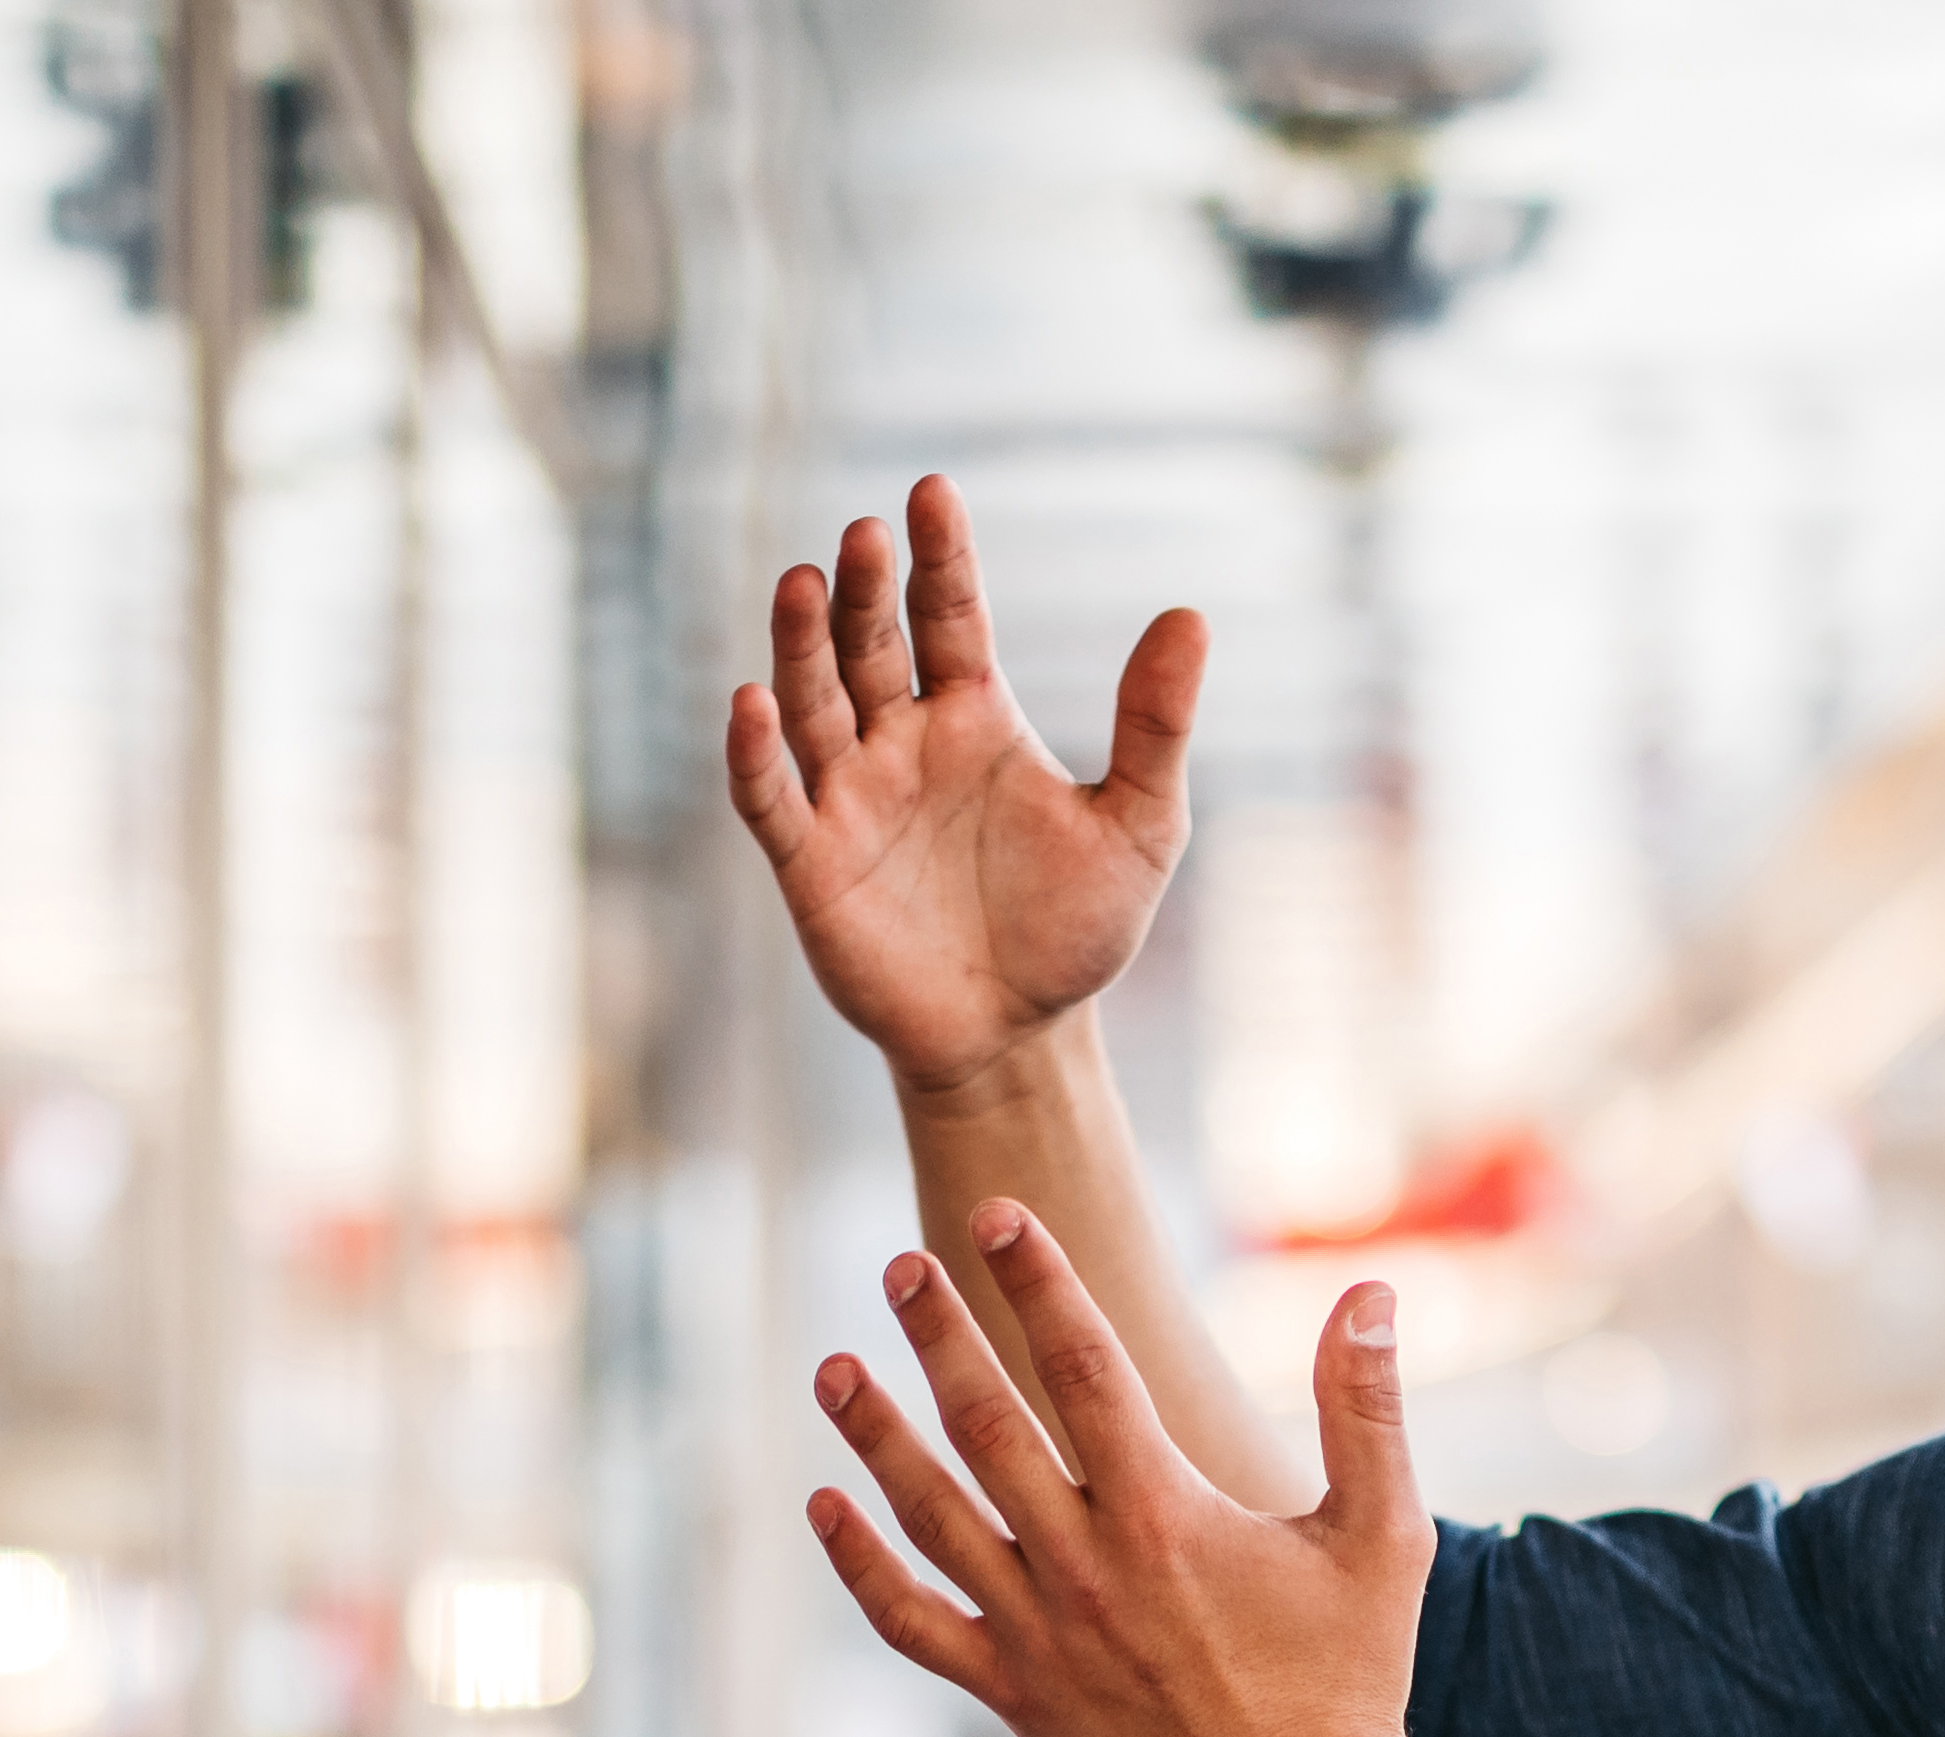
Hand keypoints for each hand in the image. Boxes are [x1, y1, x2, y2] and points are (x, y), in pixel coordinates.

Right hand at [724, 475, 1205, 1096]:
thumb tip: (1191, 615)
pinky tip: (753, 702)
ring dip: (800, 646)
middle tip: (861, 533)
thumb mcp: (1139, 825)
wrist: (1022, 1037)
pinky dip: (756, 754)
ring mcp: (850, 799)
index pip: (948, 614)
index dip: (938, 556)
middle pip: (868, 644)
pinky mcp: (812, 866)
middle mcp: (901, 741)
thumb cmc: (1077, 928)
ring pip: (811, 703)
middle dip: (861, 590)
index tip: (930, 491)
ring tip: (801, 583)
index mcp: (973, 715)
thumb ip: (1154, 726)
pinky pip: (772, 801)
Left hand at [805, 1202, 1430, 1736]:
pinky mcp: (1013, 1693)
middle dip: (938, 1336)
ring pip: (931, 1514)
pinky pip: (910, 1622)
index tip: (996, 1218)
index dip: (1036, 1281)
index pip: (1083, 1366)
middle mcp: (1086, 1565)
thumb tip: (1370, 1291)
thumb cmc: (1352, 1679)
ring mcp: (1037, 1633)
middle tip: (899, 1268)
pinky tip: (825, 1505)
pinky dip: (859, 1564)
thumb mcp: (1383, 1538)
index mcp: (1166, 1514)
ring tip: (833, 1368)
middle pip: (986, 1423)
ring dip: (876, 1434)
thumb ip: (1368, 1409)